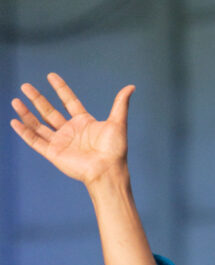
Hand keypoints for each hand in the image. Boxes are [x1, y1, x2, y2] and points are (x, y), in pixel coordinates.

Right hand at [10, 73, 133, 185]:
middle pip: (49, 111)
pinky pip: (36, 141)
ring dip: (26, 114)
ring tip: (15, 100)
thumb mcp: (117, 122)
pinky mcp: (54, 153)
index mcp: (84, 123)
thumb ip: (120, 104)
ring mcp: (61, 143)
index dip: (60, 88)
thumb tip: (131, 87)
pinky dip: (25, 132)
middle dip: (37, 99)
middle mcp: (71, 132)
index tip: (51, 76)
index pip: (69, 101)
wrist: (107, 170)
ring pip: (39, 125)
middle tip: (25, 86)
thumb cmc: (114, 150)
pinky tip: (15, 122)